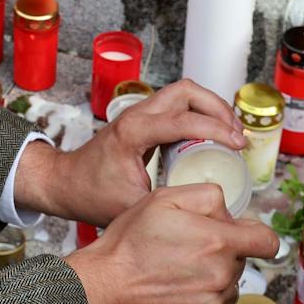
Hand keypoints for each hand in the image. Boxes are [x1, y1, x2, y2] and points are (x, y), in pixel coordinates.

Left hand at [21, 79, 245, 225]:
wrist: (64, 183)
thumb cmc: (90, 195)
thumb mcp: (131, 206)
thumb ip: (166, 206)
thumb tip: (204, 211)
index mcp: (132, 131)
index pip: (183, 120)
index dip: (216, 130)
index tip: (238, 146)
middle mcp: (136, 114)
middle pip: (187, 91)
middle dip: (218, 108)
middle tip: (237, 135)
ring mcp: (139, 113)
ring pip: (183, 93)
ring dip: (210, 108)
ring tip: (231, 133)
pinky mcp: (142, 119)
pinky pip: (177, 105)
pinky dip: (199, 114)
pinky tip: (212, 136)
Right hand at [64, 184, 279, 303]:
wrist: (103, 289)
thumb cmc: (129, 244)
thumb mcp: (163, 199)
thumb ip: (207, 197)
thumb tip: (229, 212)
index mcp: (219, 242)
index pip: (267, 241)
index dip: (255, 234)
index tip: (242, 235)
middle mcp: (222, 276)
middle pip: (240, 261)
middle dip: (221, 252)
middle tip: (185, 249)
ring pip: (227, 285)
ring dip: (211, 278)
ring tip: (176, 272)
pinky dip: (199, 301)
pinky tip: (173, 292)